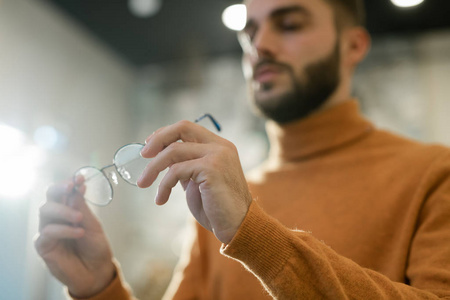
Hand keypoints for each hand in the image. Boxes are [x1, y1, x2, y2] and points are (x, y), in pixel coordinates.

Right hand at [34, 178, 114, 297]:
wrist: (97, 271)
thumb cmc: (95, 247)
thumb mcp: (93, 225)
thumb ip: (82, 208)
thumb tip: (77, 187)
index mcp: (69, 210)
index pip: (63, 191)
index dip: (69, 182)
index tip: (80, 177)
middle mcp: (56, 218)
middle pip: (50, 197)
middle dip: (60, 189)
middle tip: (72, 187)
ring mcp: (49, 231)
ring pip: (45, 210)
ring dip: (63, 211)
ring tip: (79, 219)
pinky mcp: (44, 246)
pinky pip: (46, 232)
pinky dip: (63, 230)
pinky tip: (78, 233)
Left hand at [138, 120, 252, 243]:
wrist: (238, 226)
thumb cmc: (217, 208)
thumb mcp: (198, 181)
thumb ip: (186, 167)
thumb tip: (162, 158)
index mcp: (219, 146)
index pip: (188, 128)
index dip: (165, 134)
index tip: (149, 147)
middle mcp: (220, 146)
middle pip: (182, 128)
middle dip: (157, 139)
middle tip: (142, 155)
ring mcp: (217, 155)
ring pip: (174, 151)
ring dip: (153, 168)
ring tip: (143, 183)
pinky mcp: (211, 168)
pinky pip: (176, 171)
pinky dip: (164, 185)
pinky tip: (161, 199)